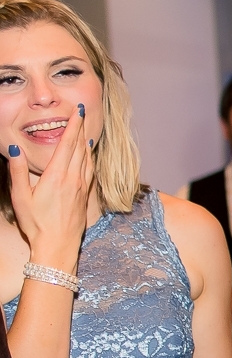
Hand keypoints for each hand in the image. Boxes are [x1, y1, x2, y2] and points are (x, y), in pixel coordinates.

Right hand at [8, 107, 94, 271]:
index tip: (78, 111)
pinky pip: (90, 170)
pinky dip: (89, 157)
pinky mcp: (86, 196)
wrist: (59, 246)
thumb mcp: (20, 197)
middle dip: (80, 127)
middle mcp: (73, 178)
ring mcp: (82, 187)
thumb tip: (14, 148)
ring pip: (87, 158)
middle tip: (82, 112)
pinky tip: (88, 154)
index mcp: (57, 175)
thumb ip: (17, 171)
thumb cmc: (37, 224)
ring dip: (85, 141)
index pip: (67, 143)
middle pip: (79, 147)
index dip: (74, 125)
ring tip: (84, 129)